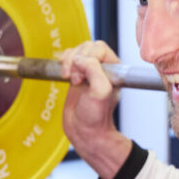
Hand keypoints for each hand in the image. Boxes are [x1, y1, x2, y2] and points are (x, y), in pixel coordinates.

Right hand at [57, 40, 129, 178]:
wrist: (84, 131)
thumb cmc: (96, 116)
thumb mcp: (100, 91)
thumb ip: (93, 69)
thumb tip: (78, 58)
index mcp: (114, 69)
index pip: (99, 48)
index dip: (88, 58)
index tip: (83, 77)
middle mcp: (103, 67)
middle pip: (86, 46)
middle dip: (76, 61)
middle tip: (76, 80)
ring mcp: (89, 70)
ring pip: (76, 51)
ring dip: (68, 62)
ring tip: (70, 79)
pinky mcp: (76, 74)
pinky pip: (68, 57)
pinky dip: (64, 63)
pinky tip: (65, 75)